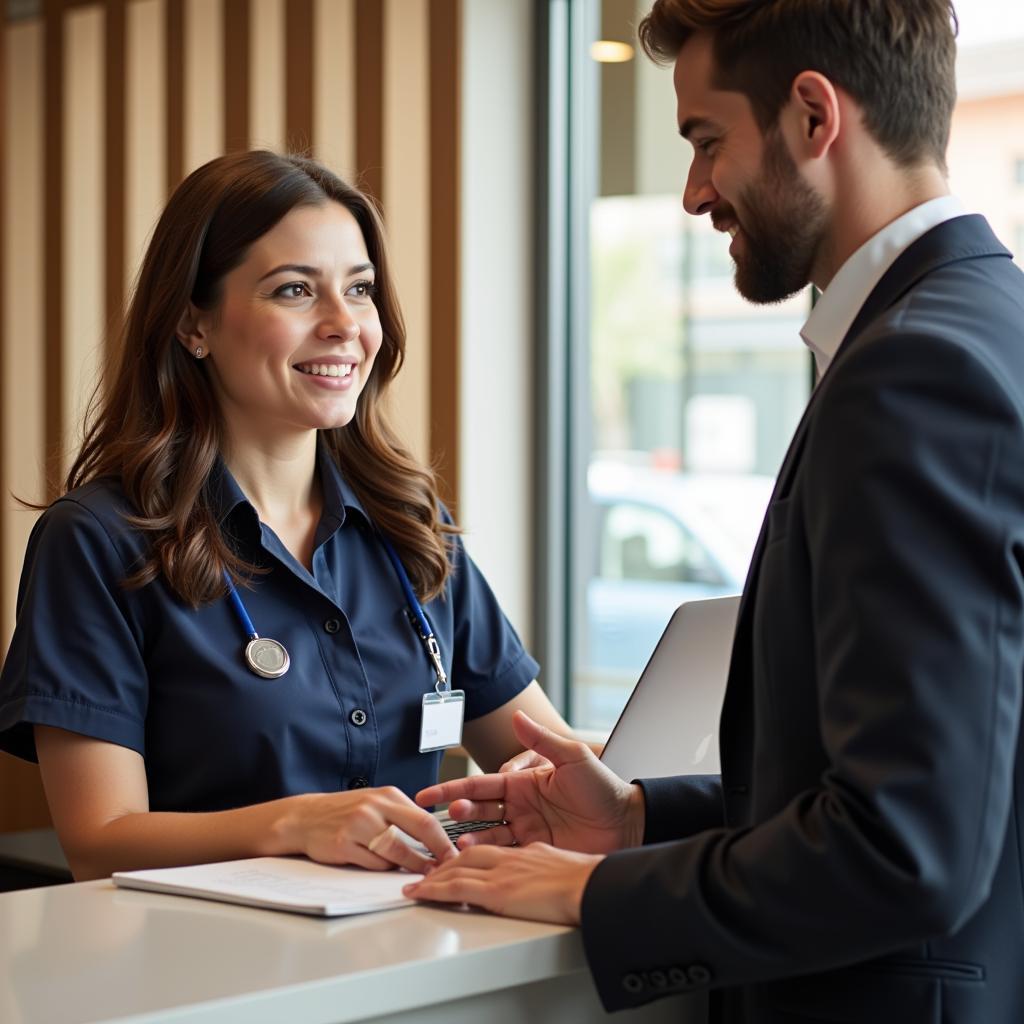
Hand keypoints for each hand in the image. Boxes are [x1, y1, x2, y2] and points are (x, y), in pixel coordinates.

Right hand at [283, 786, 455, 872]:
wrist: (305, 817)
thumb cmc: (346, 813)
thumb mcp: (376, 804)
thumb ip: (401, 817)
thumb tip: (434, 840)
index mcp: (388, 795)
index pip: (426, 819)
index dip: (443, 841)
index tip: (455, 855)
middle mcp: (375, 807)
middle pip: (419, 830)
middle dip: (438, 853)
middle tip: (448, 868)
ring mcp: (358, 825)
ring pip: (397, 851)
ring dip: (413, 866)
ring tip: (423, 875)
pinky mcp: (343, 844)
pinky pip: (374, 863)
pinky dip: (384, 870)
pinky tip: (387, 870)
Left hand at [403, 843, 602, 924]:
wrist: (594, 886)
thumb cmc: (589, 878)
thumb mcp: (564, 862)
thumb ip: (545, 863)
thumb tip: (539, 876)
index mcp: (529, 845)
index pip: (490, 846)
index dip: (469, 850)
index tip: (455, 857)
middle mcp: (511, 854)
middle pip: (469, 851)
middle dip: (445, 858)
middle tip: (427, 867)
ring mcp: (503, 870)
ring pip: (458, 867)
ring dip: (434, 875)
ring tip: (417, 883)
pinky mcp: (498, 889)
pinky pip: (458, 887)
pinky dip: (435, 889)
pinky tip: (420, 892)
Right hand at [416, 711, 644, 853]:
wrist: (627, 822)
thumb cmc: (602, 785)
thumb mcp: (572, 757)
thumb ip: (541, 739)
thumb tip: (516, 716)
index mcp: (522, 782)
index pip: (480, 783)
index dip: (453, 788)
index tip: (428, 794)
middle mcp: (519, 806)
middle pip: (479, 809)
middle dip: (460, 811)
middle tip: (448, 813)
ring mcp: (526, 830)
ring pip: (488, 834)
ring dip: (471, 837)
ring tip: (459, 841)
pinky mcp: (536, 852)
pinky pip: (507, 854)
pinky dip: (490, 857)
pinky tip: (478, 859)